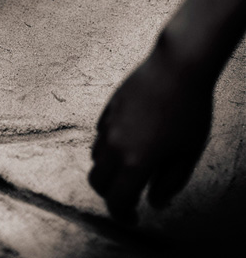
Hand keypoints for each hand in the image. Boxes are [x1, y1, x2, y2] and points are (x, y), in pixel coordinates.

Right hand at [88, 52, 212, 223]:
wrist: (177, 67)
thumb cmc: (189, 109)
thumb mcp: (189, 153)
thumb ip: (170, 182)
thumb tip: (155, 201)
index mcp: (136, 161)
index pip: (117, 200)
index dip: (123, 215)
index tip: (133, 217)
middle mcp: (115, 146)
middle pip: (97, 181)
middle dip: (109, 194)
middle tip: (128, 196)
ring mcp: (108, 125)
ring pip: (96, 157)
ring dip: (109, 168)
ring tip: (133, 164)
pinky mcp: (108, 109)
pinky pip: (100, 135)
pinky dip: (110, 145)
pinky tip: (132, 138)